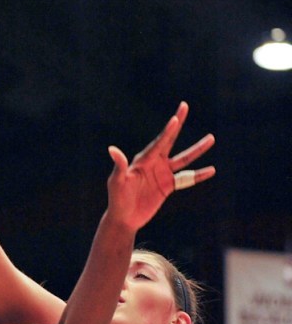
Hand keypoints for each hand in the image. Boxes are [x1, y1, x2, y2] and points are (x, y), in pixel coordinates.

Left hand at [106, 102, 215, 229]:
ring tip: (211, 138)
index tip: (175, 118)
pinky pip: (187, 179)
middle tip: (184, 106)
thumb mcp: (117, 182)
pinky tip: (211, 170)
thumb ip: (119, 165)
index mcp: (143, 160)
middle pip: (170, 140)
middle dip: (178, 123)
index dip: (167, 131)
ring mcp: (163, 174)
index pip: (158, 143)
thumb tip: (112, 149)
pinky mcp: (168, 186)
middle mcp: (154, 163)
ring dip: (197, 149)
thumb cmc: (117, 199)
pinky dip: (199, 175)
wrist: (124, 218)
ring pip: (184, 159)